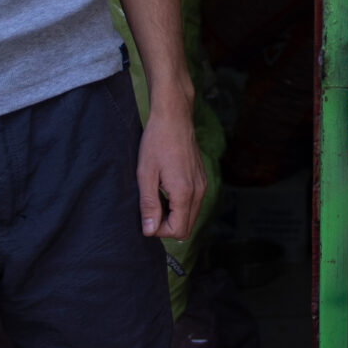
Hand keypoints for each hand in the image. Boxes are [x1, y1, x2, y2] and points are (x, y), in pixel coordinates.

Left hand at [136, 90, 205, 239]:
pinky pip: (193, 203)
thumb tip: (149, 230)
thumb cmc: (157, 142)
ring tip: (156, 198)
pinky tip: (165, 190)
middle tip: (149, 210)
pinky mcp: (202, 179)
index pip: (178, 231)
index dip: (159, 230)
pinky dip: (180, 206)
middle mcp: (198, 191)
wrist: (174, 117)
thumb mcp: (145, 174)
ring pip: (191, 216)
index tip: (146, 216)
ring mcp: (202, 185)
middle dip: (167, 226)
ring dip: (173, 216)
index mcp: (184, 192)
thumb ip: (149, 205)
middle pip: (186, 228)